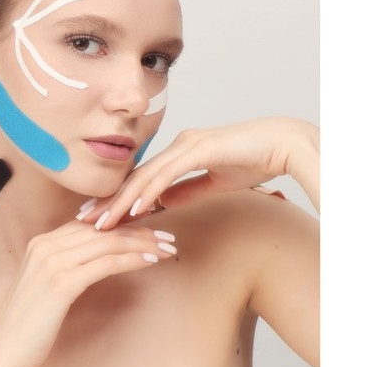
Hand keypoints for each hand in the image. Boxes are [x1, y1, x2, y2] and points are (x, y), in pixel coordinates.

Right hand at [0, 220, 176, 366]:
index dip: (122, 221)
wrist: (5, 350)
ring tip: (166, 248)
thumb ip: (66, 263)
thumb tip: (98, 256)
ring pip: (108, 242)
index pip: (91, 222)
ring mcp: (52, 262)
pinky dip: (131, 260)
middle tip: (167, 235)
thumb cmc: (29, 323)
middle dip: (140, 229)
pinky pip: (105, 264)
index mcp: (42, 241)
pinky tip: (150, 262)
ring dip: (143, 243)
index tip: (149, 224)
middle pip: (103, 228)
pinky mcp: (62, 282)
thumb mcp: (46, 283)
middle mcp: (46, 245)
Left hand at [78, 117, 319, 230]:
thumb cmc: (254, 159)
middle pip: (135, 177)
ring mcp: (186, 145)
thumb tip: (163, 204)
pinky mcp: (198, 149)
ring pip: (145, 176)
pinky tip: (132, 210)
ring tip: (99, 222)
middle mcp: (178, 145)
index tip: (98, 215)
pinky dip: (147, 192)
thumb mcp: (215, 181)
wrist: (283, 144)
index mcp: (180, 151)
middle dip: (108, 200)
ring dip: (120, 201)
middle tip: (83, 220)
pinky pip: (167, 175)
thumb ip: (188, 190)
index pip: (142, 177)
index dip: (118, 197)